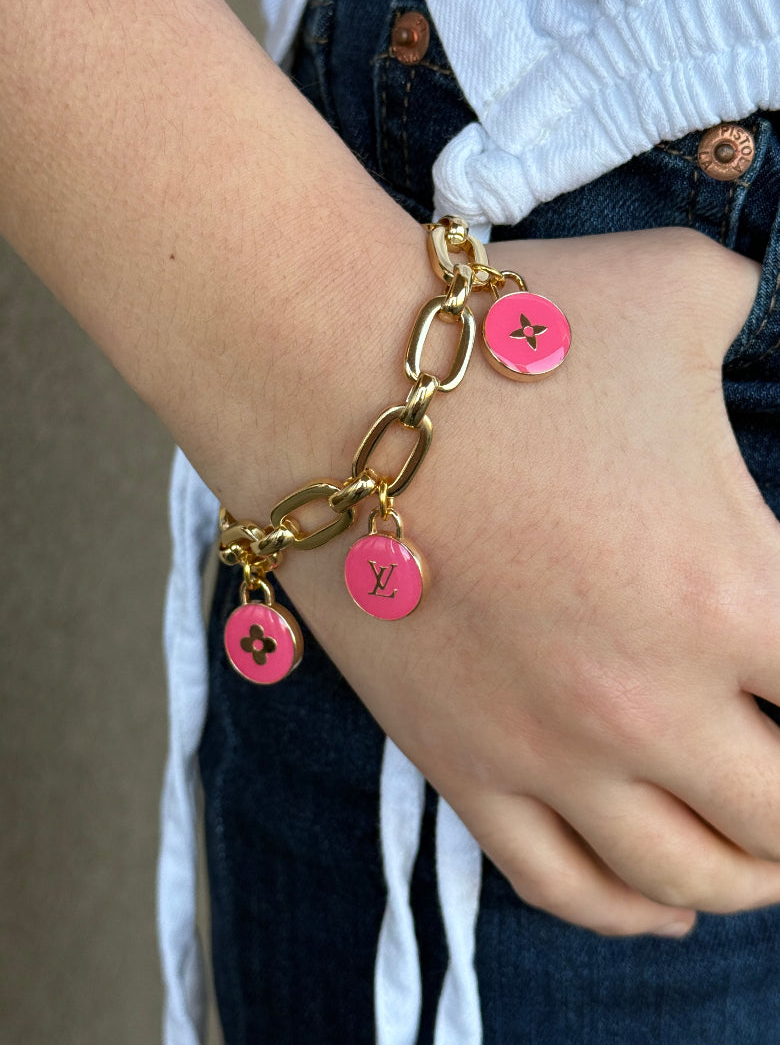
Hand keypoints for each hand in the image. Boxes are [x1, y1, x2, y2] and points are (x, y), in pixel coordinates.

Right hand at [276, 226, 779, 936]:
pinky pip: (562, 886)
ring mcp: (550, 750)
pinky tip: (665, 899)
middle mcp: (651, 700)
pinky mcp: (463, 767)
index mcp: (731, 590)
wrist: (333, 383)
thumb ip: (756, 314)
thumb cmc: (511, 336)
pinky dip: (632, 909)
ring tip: (758, 848)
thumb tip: (765, 305)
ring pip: (686, 876)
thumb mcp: (679, 293)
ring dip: (747, 872)